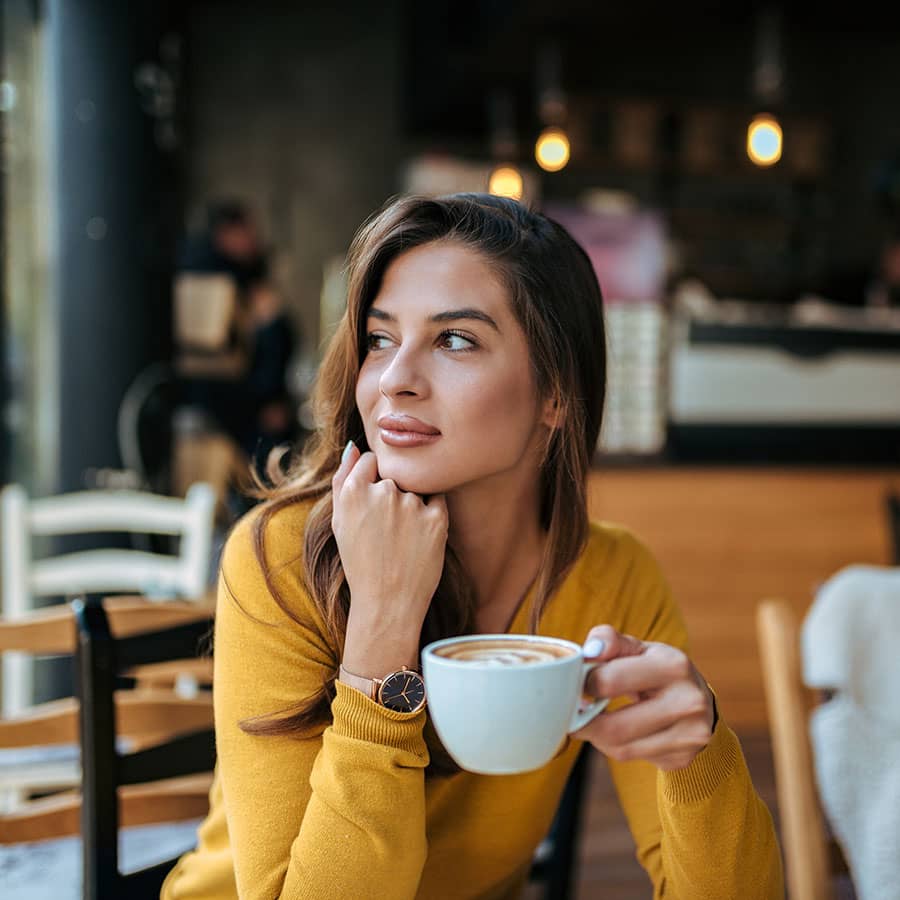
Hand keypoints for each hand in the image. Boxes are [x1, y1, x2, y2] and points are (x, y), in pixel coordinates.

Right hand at [332, 442, 447, 676]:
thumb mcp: (340, 522)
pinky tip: (419, 539)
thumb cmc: (360, 563)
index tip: (374, 503)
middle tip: (388, 529)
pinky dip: (431, 515)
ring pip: (416, 488)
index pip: (371, 459)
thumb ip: (343, 479)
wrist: (387, 604)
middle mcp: (382, 492)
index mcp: (353, 491)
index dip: (373, 480)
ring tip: (403, 539)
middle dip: (393, 493)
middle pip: (395, 474)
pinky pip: (437, 501)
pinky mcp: (437, 518)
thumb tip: (353, 447)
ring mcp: (412, 504)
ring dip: (412, 505)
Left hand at [574, 625, 715, 770]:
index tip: (577, 685)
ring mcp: (689, 735)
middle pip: (614, 727)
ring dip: (597, 736)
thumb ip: (609, 641)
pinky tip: (618, 732)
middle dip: (584, 722)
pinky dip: (616, 746)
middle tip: (573, 712)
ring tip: (592, 721)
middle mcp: (687, 702)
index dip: (584, 684)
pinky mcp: (682, 757)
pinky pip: (632, 758)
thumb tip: (589, 651)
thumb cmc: (658, 669)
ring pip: (620, 748)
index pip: (610, 681)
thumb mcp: (638, 647)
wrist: (700, 700)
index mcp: (673, 665)